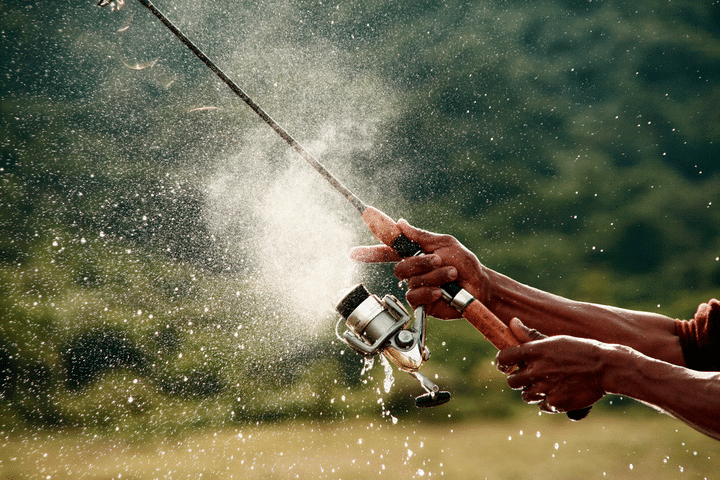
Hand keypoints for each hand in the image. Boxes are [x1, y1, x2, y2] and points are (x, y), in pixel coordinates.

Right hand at [349, 219, 489, 319]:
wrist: (479, 286)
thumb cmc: (465, 263)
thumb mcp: (445, 243)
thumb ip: (421, 236)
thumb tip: (400, 222)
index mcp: (415, 253)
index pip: (387, 250)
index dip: (370, 251)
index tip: (353, 252)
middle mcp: (413, 270)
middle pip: (399, 266)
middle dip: (420, 262)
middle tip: (439, 259)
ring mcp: (416, 286)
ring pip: (410, 280)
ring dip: (433, 275)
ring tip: (450, 274)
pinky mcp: (421, 302)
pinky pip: (414, 296)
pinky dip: (429, 291)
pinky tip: (441, 291)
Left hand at [496, 318, 606, 413]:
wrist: (606, 368)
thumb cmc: (580, 350)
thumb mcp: (554, 340)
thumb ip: (530, 335)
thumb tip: (512, 322)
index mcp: (534, 351)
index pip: (503, 358)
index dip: (502, 362)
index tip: (505, 365)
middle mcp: (536, 370)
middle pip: (512, 381)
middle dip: (519, 379)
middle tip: (530, 376)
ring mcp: (545, 388)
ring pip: (525, 395)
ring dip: (533, 391)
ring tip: (548, 384)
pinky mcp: (555, 403)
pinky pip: (542, 406)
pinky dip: (548, 402)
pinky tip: (559, 392)